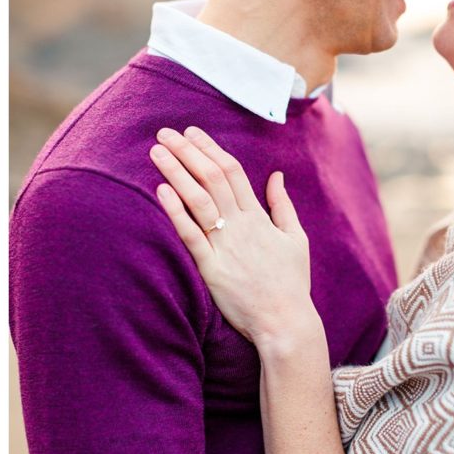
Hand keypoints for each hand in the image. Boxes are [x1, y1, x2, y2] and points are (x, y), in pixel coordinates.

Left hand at [150, 126, 313, 348]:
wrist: (285, 321)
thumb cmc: (291, 282)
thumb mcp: (297, 239)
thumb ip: (283, 206)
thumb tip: (276, 176)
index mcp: (260, 218)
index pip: (233, 172)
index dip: (210, 148)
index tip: (191, 132)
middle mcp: (242, 227)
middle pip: (212, 178)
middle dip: (188, 152)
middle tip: (165, 132)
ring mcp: (227, 247)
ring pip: (199, 201)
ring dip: (177, 173)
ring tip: (157, 151)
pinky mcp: (212, 269)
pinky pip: (192, 235)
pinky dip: (177, 212)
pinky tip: (161, 191)